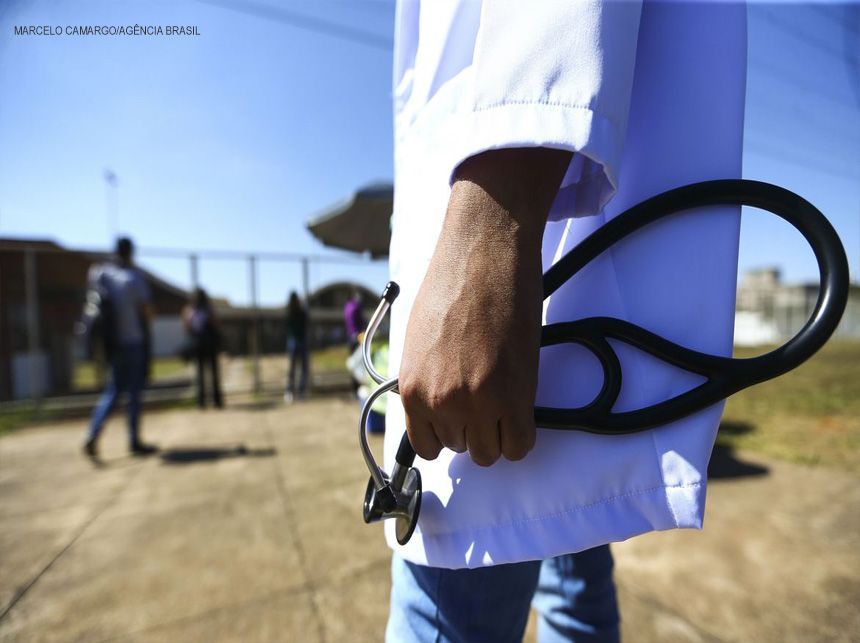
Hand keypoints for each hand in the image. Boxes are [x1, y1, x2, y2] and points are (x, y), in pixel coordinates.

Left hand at [398, 147, 571, 465]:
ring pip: (490, 452)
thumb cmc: (452, 284)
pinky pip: (519, 445)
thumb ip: (426, 379)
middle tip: (487, 397)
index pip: (427, 446)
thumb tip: (437, 403)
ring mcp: (478, 402)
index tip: (460, 418)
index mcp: (412, 389)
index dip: (447, 433)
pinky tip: (522, 409)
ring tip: (505, 398)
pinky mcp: (514, 395)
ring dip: (498, 431)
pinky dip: (521, 434)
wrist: (484, 252)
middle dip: (474, 427)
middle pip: (462, 448)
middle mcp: (440, 401)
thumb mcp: (420, 340)